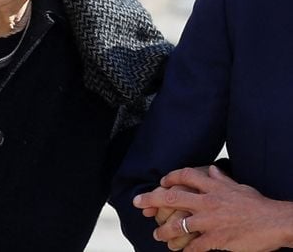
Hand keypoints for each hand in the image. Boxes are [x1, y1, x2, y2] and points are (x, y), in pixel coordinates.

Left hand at [134, 165, 292, 251]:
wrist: (275, 222)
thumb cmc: (257, 204)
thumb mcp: (238, 185)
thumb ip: (221, 178)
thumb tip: (211, 169)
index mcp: (212, 186)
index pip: (184, 176)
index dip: (170, 178)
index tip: (161, 182)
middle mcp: (207, 201)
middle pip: (171, 198)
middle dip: (151, 199)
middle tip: (137, 203)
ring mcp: (210, 221)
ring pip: (178, 225)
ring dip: (164, 230)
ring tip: (157, 235)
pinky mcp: (217, 240)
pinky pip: (195, 246)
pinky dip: (186, 249)